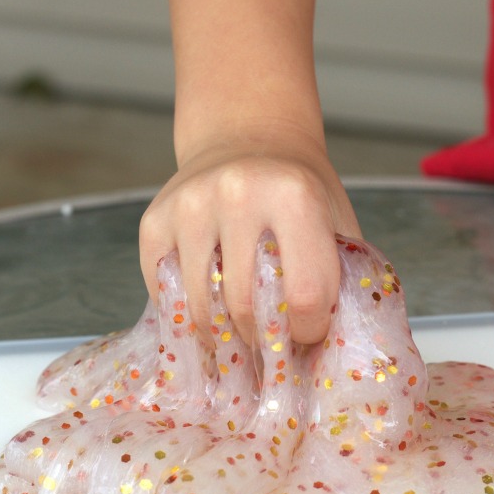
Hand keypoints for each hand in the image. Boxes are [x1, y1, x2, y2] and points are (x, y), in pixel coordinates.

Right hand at [139, 122, 360, 347]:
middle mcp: (236, 193)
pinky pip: (167, 297)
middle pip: (246, 308)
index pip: (304, 297)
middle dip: (263, 340)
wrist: (248, 139)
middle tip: (273, 343)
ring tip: (242, 335)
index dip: (310, 330)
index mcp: (293, 195)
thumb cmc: (298, 192)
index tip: (309, 331)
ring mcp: (188, 207)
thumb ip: (340, 279)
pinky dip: (190, 316)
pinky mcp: (153, 223)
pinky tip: (211, 310)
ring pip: (201, 310)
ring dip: (223, 336)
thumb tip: (324, 354)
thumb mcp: (336, 222)